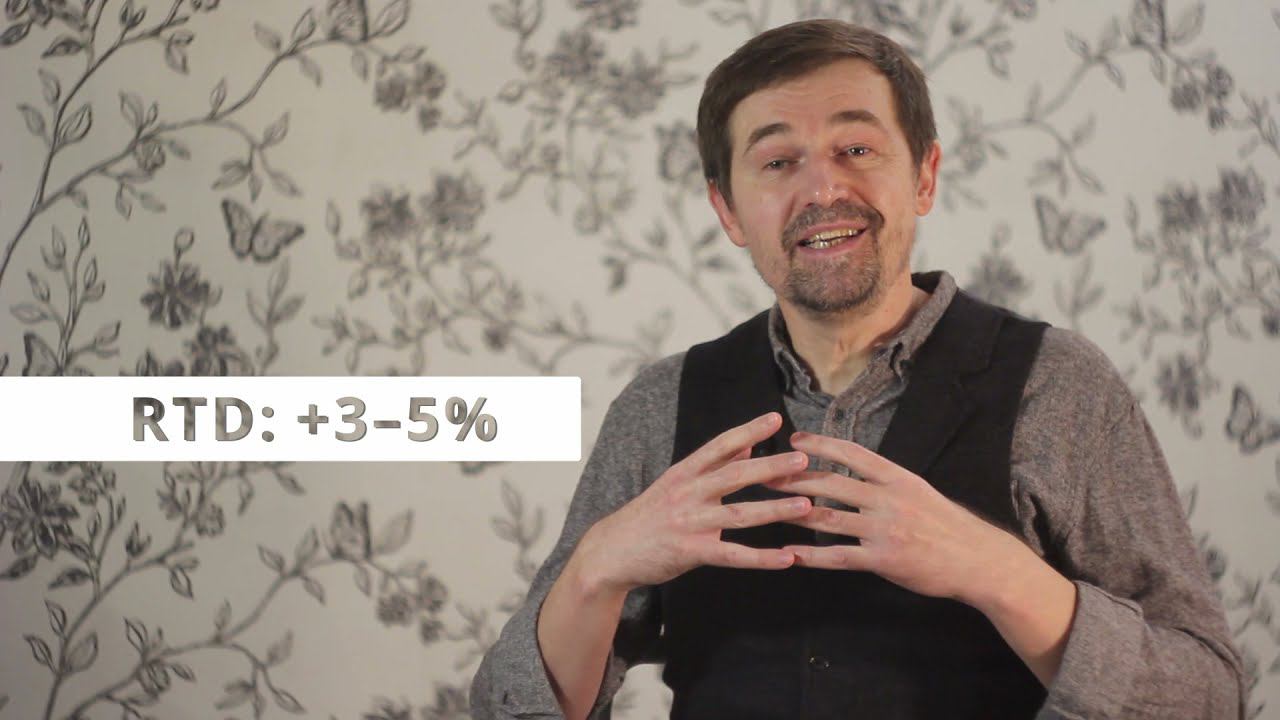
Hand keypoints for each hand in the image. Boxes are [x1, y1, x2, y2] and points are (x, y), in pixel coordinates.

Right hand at [576, 412, 813, 595]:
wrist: (611, 551)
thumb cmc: (649, 515)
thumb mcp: (677, 483)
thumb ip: (714, 465)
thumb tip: (748, 443)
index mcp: (684, 473)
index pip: (719, 445)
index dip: (748, 431)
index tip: (775, 418)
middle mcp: (687, 493)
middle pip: (734, 476)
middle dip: (770, 467)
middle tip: (802, 460)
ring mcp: (688, 523)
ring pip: (738, 515)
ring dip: (774, 510)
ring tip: (806, 506)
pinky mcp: (689, 552)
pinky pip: (732, 555)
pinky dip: (761, 558)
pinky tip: (787, 559)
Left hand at [765, 430, 1029, 605]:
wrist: (977, 560)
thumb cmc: (947, 524)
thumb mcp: (919, 491)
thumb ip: (886, 482)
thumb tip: (854, 468)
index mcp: (898, 478)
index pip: (853, 453)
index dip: (821, 445)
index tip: (794, 440)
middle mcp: (888, 499)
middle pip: (831, 484)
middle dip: (793, 478)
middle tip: (764, 474)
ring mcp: (884, 530)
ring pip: (828, 518)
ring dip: (793, 513)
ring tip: (765, 509)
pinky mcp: (882, 560)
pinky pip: (838, 556)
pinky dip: (811, 555)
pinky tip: (789, 554)